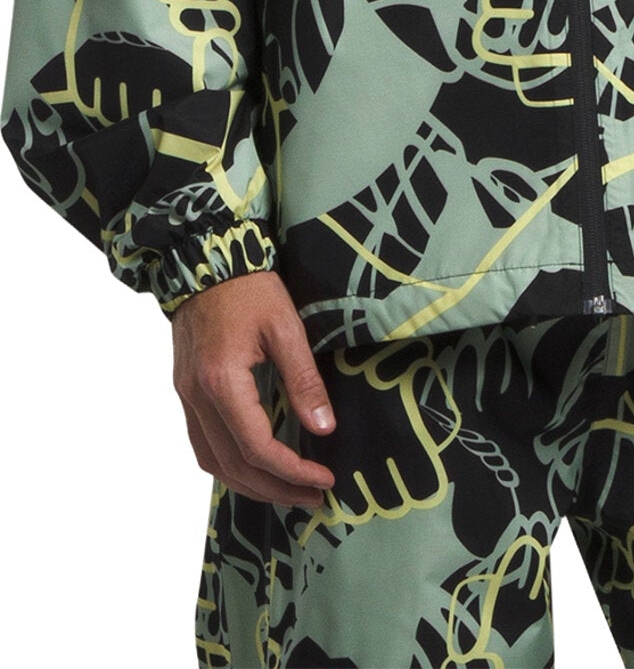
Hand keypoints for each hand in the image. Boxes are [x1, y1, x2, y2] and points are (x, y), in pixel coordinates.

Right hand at [172, 268, 336, 507]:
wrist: (206, 259)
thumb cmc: (249, 287)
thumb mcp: (286, 327)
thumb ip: (304, 380)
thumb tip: (324, 429)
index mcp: (221, 381)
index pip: (256, 447)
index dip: (292, 471)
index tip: (324, 478)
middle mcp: (196, 396)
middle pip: (232, 465)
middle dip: (275, 489)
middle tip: (312, 496)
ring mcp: (185, 396)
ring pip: (212, 462)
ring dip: (250, 484)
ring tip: (288, 490)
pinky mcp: (185, 391)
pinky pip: (202, 444)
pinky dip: (229, 465)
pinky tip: (255, 466)